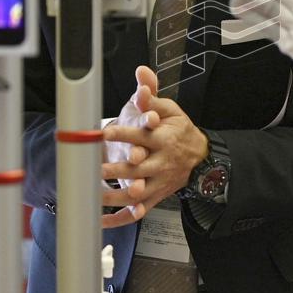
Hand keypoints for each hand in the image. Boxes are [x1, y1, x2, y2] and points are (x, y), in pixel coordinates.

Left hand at [100, 65, 208, 227]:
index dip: (124, 134)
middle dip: (117, 169)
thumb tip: (141, 73)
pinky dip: (119, 218)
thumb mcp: (170, 109)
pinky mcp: (154, 196)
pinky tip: (100, 220)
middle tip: (95, 169)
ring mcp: (158, 182)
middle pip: (138, 168)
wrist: (200, 157)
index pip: (142, 135)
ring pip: (136, 193)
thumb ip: (151, 94)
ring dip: (114, 195)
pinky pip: (137, 211)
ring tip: (92, 194)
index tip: (105, 132)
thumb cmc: (179, 131)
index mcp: (163, 138)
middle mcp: (161, 162)